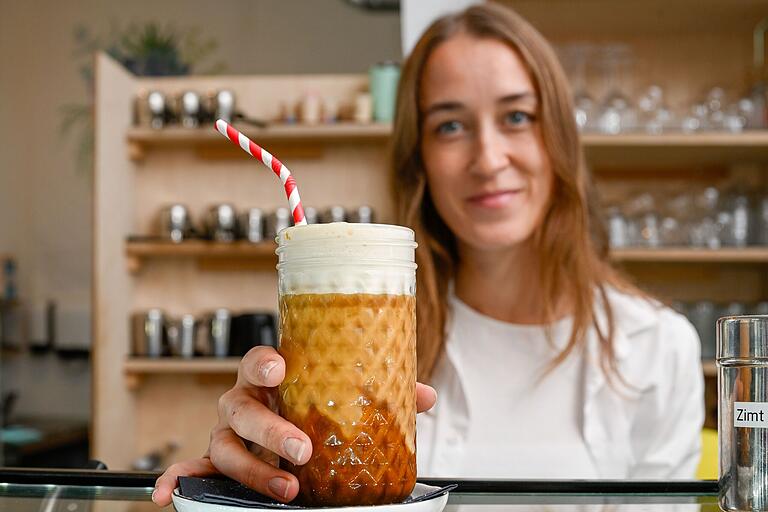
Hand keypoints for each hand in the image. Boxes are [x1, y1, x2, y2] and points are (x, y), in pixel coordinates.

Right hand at [152, 346, 436, 506]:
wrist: (298, 428)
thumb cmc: (316, 405)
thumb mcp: (347, 398)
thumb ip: (381, 394)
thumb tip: (422, 395)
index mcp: (271, 377)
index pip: (259, 360)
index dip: (264, 361)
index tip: (280, 367)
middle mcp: (242, 400)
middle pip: (241, 409)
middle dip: (270, 430)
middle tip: (303, 448)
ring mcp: (228, 432)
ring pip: (222, 445)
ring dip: (251, 470)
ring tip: (288, 488)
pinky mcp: (218, 461)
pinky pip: (194, 467)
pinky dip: (180, 478)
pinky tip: (168, 493)